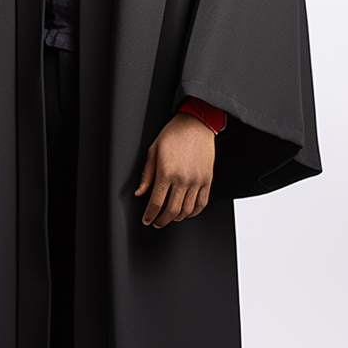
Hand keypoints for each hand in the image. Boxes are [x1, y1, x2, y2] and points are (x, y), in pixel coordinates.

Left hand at [135, 113, 214, 228]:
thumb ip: (147, 174)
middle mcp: (182, 179)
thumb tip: (140, 192)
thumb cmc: (174, 134)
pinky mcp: (208, 180)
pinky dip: (194, 212)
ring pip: (187, 210)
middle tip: (157, 222)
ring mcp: (197, 181)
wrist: (196, 124)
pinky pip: (202, 203)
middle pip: (171, 210)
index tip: (147, 219)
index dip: (150, 215)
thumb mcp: (153, 151)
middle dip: (162, 220)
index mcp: (166, 172)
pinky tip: (188, 212)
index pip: (156, 202)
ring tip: (171, 218)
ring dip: (177, 218)